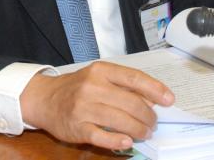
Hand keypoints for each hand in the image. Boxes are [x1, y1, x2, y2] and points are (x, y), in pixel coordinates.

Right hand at [20, 61, 174, 149]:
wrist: (44, 98)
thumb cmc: (76, 87)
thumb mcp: (98, 77)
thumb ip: (122, 85)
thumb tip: (151, 99)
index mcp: (101, 71)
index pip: (134, 78)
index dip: (155, 89)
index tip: (169, 99)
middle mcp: (92, 87)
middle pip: (131, 102)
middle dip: (148, 116)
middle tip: (153, 123)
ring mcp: (84, 108)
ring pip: (120, 120)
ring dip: (138, 129)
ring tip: (145, 132)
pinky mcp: (77, 127)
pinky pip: (102, 136)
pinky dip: (118, 140)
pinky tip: (128, 141)